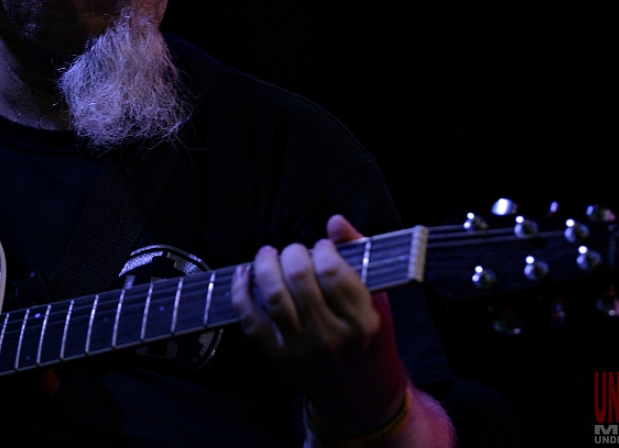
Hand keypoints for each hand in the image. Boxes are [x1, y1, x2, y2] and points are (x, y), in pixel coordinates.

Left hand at [231, 215, 405, 434]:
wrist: (360, 396)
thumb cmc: (370, 341)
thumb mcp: (377, 300)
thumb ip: (359, 255)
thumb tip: (335, 222)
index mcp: (362, 321)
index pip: (333, 272)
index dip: (322, 250)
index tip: (321, 247)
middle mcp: (332, 337)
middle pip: (300, 280)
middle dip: (292, 254)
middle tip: (294, 251)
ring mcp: (303, 350)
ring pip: (274, 297)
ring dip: (265, 266)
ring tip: (268, 255)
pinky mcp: (279, 358)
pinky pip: (252, 321)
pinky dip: (241, 293)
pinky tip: (244, 274)